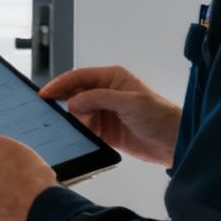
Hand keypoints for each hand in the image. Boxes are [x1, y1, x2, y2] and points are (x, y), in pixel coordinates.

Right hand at [38, 65, 180, 166]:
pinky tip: (78, 136)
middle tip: (51, 112)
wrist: (175, 143)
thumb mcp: (129, 102)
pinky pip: (84, 129)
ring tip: (71, 127)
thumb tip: (72, 101)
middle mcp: (106, 93)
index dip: (60, 84)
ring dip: (72, 120)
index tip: (45, 93)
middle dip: (63, 102)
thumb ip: (98, 98)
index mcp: (112, 78)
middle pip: (75, 94)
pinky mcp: (105, 131)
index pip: (79, 77)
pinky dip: (78, 132)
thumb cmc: (161, 116)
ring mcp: (105, 112)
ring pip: (77, 113)